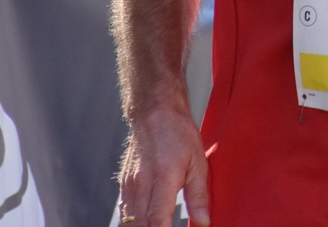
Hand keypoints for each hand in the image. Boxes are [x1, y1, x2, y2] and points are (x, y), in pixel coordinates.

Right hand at [118, 105, 211, 226]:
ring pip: (128, 222)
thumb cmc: (179, 133)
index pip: (158, 219)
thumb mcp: (198, 161)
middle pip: (141, 225)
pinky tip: (143, 225)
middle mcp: (141, 183)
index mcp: (163, 177)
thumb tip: (204, 221)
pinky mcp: (124, 185)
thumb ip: (199, 195)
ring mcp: (129, 185)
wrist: (154, 112)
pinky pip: (124, 212)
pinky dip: (132, 224)